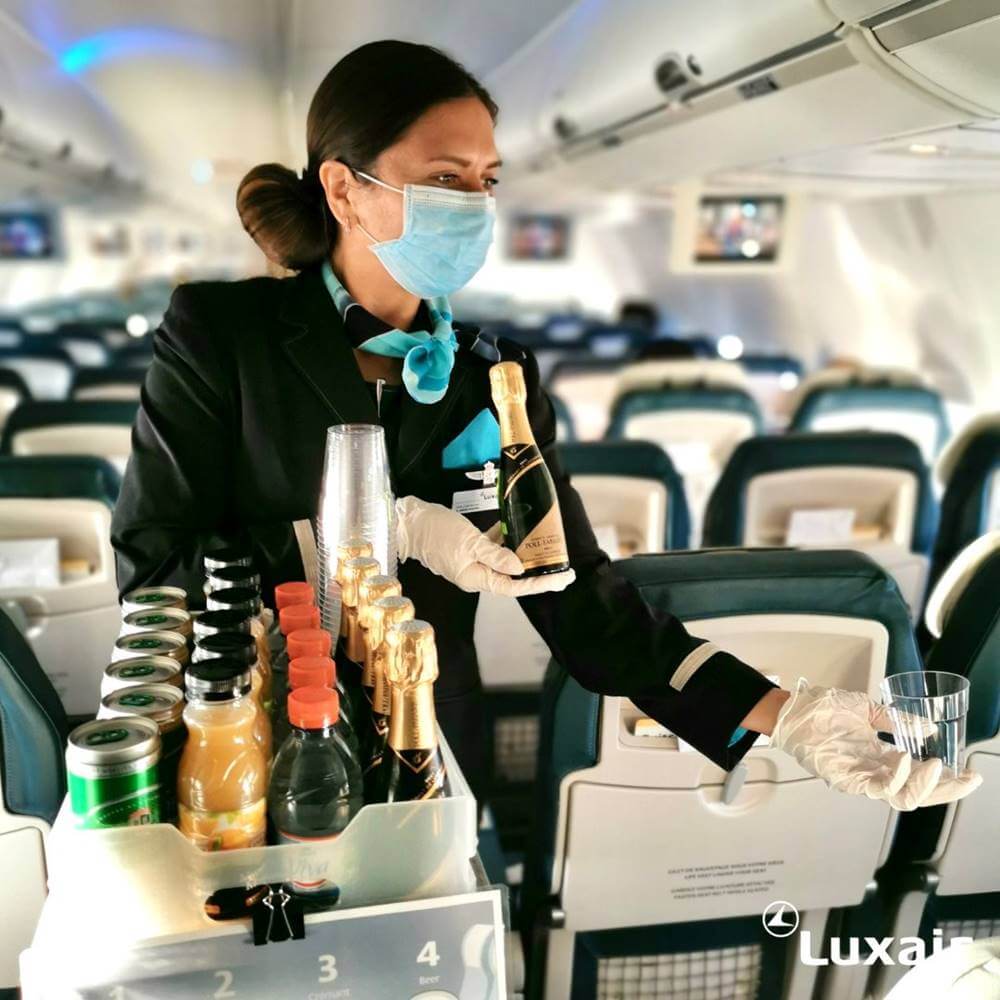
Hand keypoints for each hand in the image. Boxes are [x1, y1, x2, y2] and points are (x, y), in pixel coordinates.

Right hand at [395, 495, 575, 596]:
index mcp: (476, 579)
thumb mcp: (469, 542)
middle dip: (538, 573)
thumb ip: (495, 555)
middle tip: (564, 569)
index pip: (514, 586)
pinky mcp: (469, 549)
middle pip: (513, 577)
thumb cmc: (437, 533)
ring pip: (505, 561)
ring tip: (547, 548)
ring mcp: (472, 562)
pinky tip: (517, 527)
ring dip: (524, 554)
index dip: (540, 584)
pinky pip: (493, 547)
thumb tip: (520, 567)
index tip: (561, 579)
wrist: (409, 522)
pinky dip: (506, 539)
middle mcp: (476, 574)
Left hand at [771, 679, 982, 810]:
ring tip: (937, 767)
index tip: (971, 775)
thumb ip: (897, 721)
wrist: (793, 708)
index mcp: (882, 759)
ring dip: (923, 785)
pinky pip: (876, 787)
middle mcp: (874, 773)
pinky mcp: (845, 779)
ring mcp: (861, 778)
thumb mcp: (867, 711)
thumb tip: (928, 729)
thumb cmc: (823, 710)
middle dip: (945, 790)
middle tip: (966, 779)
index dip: (946, 780)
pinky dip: (895, 776)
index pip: (921, 777)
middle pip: (918, 794)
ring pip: (902, 797)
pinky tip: (904, 759)